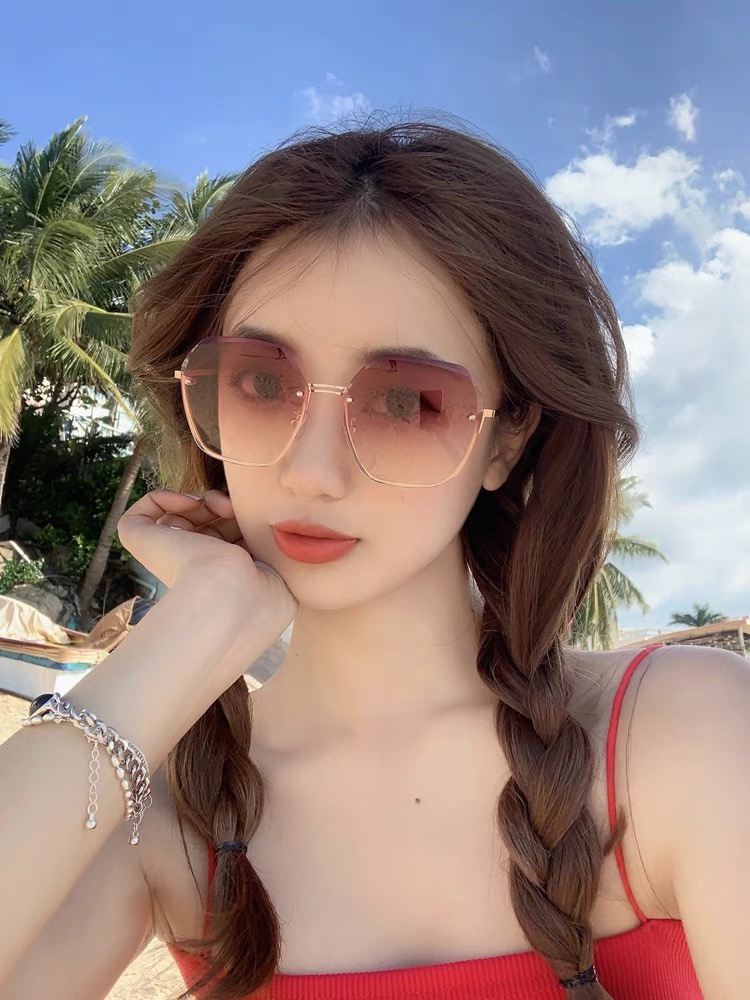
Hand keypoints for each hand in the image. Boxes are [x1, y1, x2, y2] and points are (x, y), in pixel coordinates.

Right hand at [117, 488, 296, 630]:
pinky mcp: (143, 542)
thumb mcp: (280, 572)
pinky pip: (142, 514)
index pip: (230, 541)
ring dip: (203, 500)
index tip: (257, 516)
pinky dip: (164, 497)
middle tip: (236, 506)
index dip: (244, 522)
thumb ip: (269, 549)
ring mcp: (166, 558)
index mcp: (222, 583)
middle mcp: (191, 571)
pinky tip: (191, 502)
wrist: (228, 602)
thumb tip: (258, 526)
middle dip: (226, 508)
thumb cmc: (260, 596)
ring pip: (179, 518)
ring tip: (218, 504)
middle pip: (207, 526)